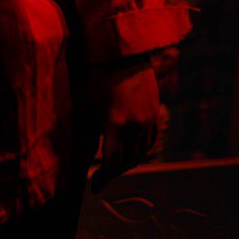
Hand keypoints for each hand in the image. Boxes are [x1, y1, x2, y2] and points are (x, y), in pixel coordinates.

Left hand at [86, 60, 158, 193]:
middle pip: (128, 160)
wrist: (120, 52)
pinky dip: (141, 150)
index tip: (94, 186)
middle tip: (102, 177)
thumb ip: (87, 136)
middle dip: (114, 172)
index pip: (112, 163)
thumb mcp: (87, 106)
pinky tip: (132, 151)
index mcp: (117, 124)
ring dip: (128, 163)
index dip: (103, 178)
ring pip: (142, 152)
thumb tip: (83, 159)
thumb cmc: (97, 76)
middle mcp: (136, 125)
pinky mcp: (155, 112)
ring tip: (115, 166)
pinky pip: (151, 140)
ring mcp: (148, 119)